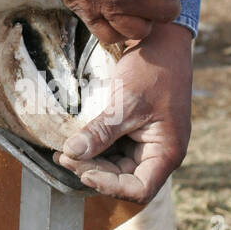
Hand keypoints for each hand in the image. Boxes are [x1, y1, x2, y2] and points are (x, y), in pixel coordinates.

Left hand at [54, 21, 192, 201]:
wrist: (161, 39)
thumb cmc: (153, 69)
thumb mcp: (126, 102)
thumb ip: (100, 132)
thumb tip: (71, 154)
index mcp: (166, 152)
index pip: (139, 189)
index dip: (110, 186)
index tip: (84, 171)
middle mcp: (158, 153)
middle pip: (123, 180)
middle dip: (93, 171)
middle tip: (64, 156)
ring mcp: (147, 143)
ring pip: (116, 167)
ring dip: (90, 162)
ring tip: (63, 151)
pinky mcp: (135, 133)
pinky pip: (114, 150)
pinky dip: (95, 149)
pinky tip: (75, 142)